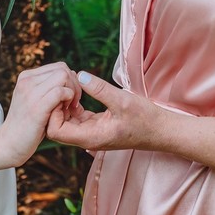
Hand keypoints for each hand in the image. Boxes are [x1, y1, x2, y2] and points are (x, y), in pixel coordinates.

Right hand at [0, 62, 81, 165]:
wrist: (9, 144)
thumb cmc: (27, 125)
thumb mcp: (34, 100)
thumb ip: (47, 87)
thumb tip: (71, 76)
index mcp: (26, 77)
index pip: (59, 66)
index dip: (70, 81)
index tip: (70, 98)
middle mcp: (27, 80)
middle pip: (63, 69)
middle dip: (75, 85)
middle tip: (73, 103)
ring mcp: (30, 93)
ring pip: (63, 76)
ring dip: (73, 92)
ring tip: (70, 108)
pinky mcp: (36, 107)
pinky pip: (60, 92)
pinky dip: (69, 99)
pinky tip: (66, 111)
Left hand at [47, 71, 166, 151]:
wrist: (162, 131)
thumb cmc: (145, 118)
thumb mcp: (122, 100)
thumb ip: (99, 89)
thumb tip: (79, 75)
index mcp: (91, 137)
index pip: (55, 131)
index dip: (53, 111)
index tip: (63, 92)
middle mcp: (88, 139)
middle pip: (56, 127)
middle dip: (56, 107)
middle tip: (65, 87)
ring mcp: (92, 134)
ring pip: (66, 122)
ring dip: (65, 105)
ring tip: (72, 86)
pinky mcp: (97, 126)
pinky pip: (77, 118)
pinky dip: (74, 105)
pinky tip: (80, 91)